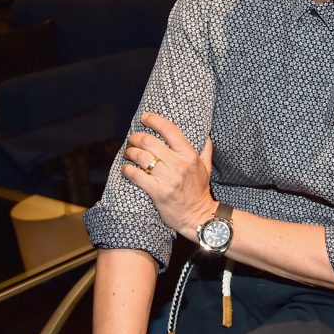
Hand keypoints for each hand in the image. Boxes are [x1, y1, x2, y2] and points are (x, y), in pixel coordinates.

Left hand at [122, 112, 215, 238]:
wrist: (198, 216)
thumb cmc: (199, 191)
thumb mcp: (206, 169)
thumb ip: (206, 151)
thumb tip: (207, 136)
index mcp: (190, 156)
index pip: (170, 130)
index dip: (155, 120)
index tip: (146, 117)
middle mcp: (179, 165)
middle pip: (150, 142)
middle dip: (136, 137)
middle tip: (132, 139)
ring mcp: (168, 178)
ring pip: (141, 157)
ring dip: (130, 152)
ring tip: (128, 153)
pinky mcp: (157, 192)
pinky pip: (136, 175)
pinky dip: (128, 170)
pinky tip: (126, 169)